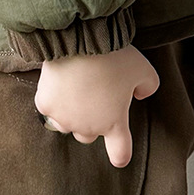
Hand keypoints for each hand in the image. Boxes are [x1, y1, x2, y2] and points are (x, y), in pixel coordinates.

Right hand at [34, 45, 159, 167]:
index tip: (119, 153)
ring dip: (70, 114)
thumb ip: (148, 86)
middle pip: (88, 136)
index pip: (120, 153)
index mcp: (114, 123)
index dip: (121, 155)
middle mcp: (88, 126)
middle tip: (94, 98)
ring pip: (65, 125)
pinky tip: (57, 82)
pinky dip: (52, 98)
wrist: (80, 40)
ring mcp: (64, 117)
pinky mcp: (45, 104)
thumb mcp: (144, 69)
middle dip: (92, 122)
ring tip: (74, 91)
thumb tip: (140, 94)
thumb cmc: (113, 56)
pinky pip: (48, 107)